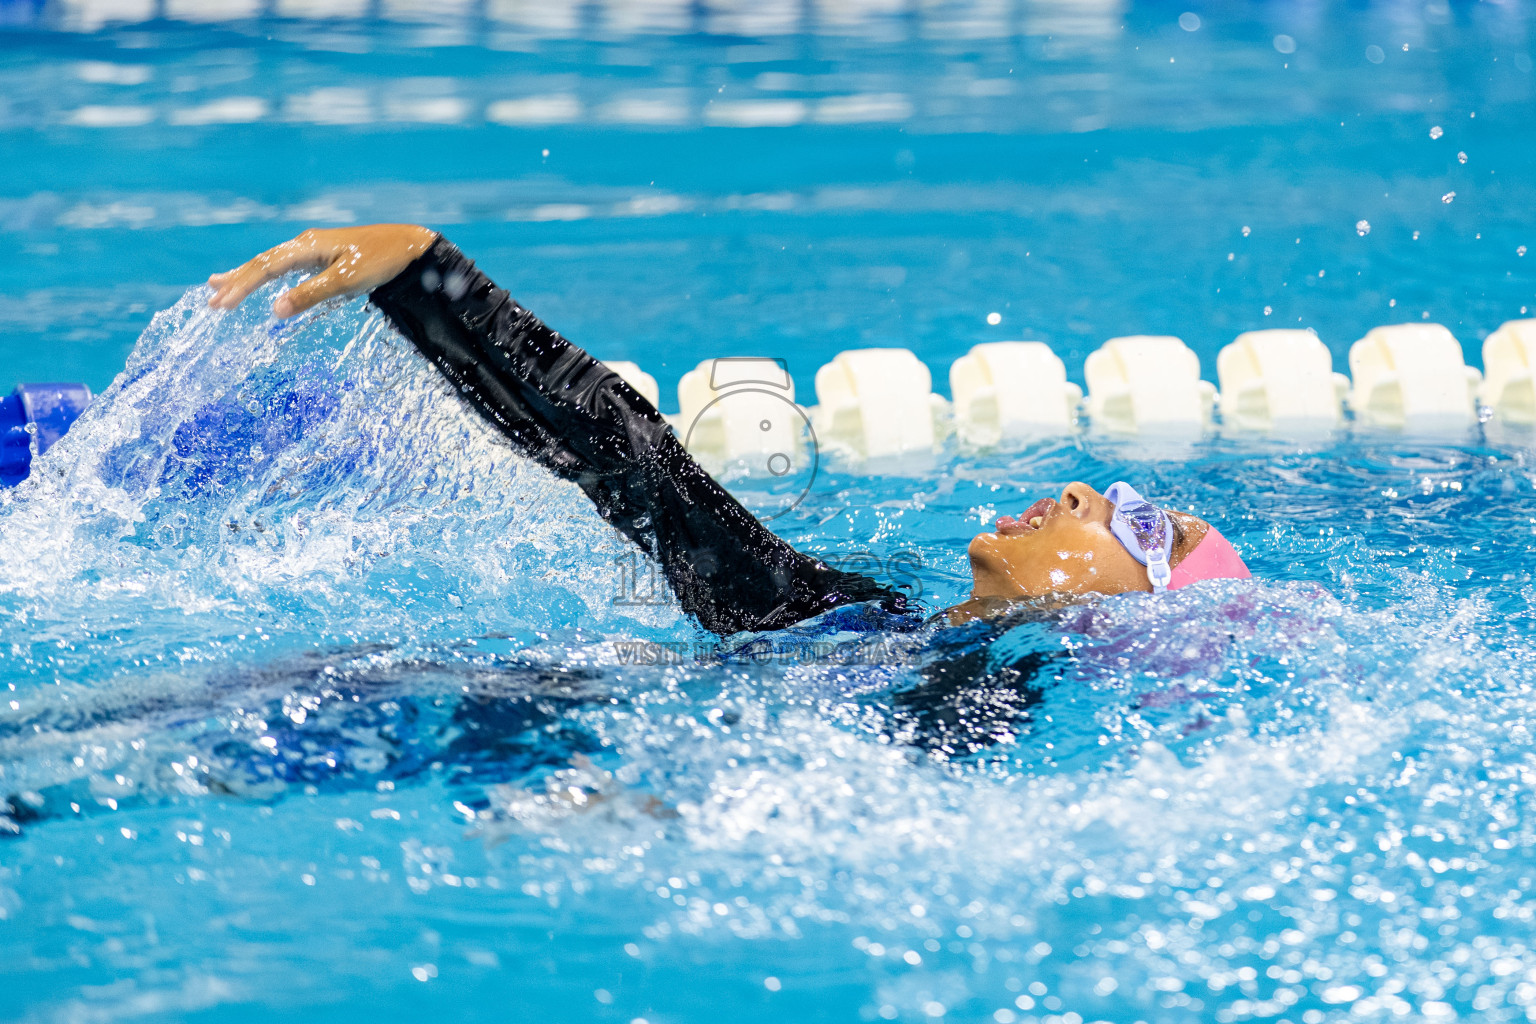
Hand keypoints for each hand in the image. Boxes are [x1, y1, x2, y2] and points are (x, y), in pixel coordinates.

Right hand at [206, 224, 437, 317]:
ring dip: (246, 275)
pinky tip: (262, 280)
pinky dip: (268, 274)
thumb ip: (310, 295)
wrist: (410, 245)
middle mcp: (306, 244)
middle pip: (262, 263)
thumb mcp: (347, 282)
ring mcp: (314, 248)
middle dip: (236, 281)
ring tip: (219, 285)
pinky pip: (286, 265)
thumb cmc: (381, 262)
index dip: (241, 286)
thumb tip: (275, 310)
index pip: (265, 268)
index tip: (220, 304)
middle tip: (211, 299)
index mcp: (307, 246)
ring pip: (272, 262)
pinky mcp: (324, 255)